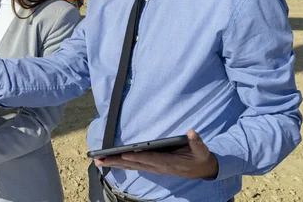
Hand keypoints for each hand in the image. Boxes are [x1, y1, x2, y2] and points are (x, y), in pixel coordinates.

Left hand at [95, 129, 218, 179]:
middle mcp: (158, 168)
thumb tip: (191, 132)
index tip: (122, 154)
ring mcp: (154, 169)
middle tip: (100, 160)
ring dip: (115, 164)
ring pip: (132, 166)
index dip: (136, 157)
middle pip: (135, 164)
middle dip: (116, 162)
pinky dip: (122, 164)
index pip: (150, 160)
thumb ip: (196, 141)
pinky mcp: (152, 168)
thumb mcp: (201, 149)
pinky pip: (134, 166)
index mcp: (169, 163)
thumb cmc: (200, 157)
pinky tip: (111, 162)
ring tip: (99, 161)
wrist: (202, 170)